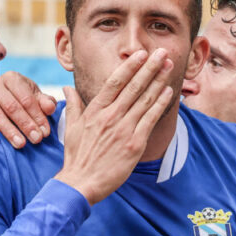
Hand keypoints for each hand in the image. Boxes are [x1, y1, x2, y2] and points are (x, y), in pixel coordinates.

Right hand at [0, 71, 56, 147]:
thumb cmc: (22, 101)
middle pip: (12, 106)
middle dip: (25, 124)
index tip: (45, 132)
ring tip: (21, 144)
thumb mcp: (36, 99)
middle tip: (36, 139)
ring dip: (9, 131)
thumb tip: (50, 107)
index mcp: (12, 78)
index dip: (37, 116)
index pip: (26, 98)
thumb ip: (45, 102)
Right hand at [54, 48, 173, 203]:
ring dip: (159, 81)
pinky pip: (150, 119)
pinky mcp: (134, 144)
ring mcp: (123, 130)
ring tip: (169, 66)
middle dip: (150, 67)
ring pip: (145, 100)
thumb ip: (73, 105)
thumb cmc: (76, 157)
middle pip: (134, 86)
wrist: (81, 182)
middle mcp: (110, 117)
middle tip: (162, 53)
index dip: (129, 66)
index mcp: (94, 111)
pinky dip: (160, 104)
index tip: (140, 54)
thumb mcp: (71, 127)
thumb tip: (66, 88)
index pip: (115, 82)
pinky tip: (169, 92)